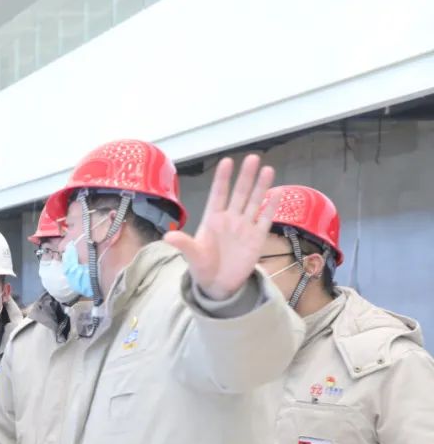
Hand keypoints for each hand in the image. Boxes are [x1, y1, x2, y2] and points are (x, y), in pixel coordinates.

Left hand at [164, 154, 281, 300]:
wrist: (218, 285)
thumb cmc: (202, 267)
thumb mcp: (192, 256)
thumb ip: (183, 244)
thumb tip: (166, 236)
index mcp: (212, 219)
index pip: (218, 194)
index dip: (222, 179)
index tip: (227, 161)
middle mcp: (230, 219)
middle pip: (239, 194)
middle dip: (245, 177)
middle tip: (252, 158)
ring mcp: (244, 227)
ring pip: (254, 202)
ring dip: (261, 186)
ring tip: (267, 169)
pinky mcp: (257, 238)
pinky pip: (265, 219)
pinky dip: (271, 206)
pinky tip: (278, 191)